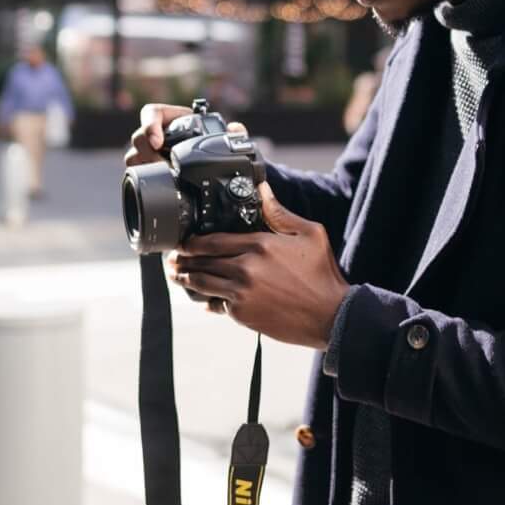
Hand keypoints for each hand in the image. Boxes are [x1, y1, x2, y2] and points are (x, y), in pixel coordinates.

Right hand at [124, 102, 247, 168]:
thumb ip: (231, 132)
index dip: (150, 125)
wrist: (207, 164)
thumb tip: (237, 128)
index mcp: (170, 119)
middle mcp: (156, 134)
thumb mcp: (220, 136)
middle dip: (147, 152)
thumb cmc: (211, 144)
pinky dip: (144, 179)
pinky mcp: (148, 169)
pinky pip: (137, 173)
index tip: (159, 142)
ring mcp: (149, 153)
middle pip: (138, 138)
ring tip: (162, 177)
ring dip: (144, 167)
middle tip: (163, 166)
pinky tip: (157, 186)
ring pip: (133, 156)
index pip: (151, 113)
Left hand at [172, 184, 349, 349]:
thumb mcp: (309, 234)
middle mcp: (245, 268)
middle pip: (201, 261)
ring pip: (202, 283)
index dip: (191, 241)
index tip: (182, 241)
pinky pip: (215, 304)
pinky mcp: (242, 314)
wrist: (331, 315)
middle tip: (172, 258)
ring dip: (185, 278)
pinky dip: (206, 299)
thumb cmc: (322, 273)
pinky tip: (201, 297)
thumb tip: (262, 189)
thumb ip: (279, 212)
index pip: (212, 240)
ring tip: (176, 275)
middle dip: (183, 259)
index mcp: (259, 244)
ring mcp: (241, 293)